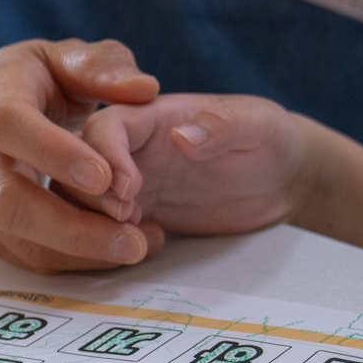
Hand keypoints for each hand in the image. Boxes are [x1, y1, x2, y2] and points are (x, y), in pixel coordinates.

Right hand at [0, 38, 164, 271]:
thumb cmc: (32, 80)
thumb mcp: (62, 57)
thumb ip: (102, 66)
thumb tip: (145, 88)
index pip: (10, 126)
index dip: (53, 153)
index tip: (106, 176)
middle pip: (10, 202)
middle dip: (73, 227)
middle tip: (133, 238)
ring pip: (19, 239)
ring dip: (80, 251)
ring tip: (137, 247)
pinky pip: (26, 255)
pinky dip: (74, 259)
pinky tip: (118, 249)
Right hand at [75, 94, 362, 249]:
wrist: (285, 182)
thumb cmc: (272, 139)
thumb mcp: (257, 125)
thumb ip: (222, 126)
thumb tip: (181, 137)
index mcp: (152, 117)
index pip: (105, 127)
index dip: (104, 157)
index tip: (127, 189)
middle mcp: (132, 151)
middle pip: (78, 170)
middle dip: (88, 199)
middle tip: (126, 220)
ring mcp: (132, 187)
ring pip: (81, 206)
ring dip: (93, 228)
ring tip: (135, 238)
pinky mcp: (139, 219)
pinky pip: (102, 235)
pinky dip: (110, 246)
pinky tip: (152, 244)